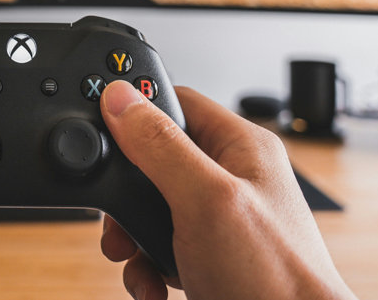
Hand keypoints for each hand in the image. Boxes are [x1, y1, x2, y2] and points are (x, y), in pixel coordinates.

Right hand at [98, 81, 356, 299]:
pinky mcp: (209, 254)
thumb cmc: (276, 278)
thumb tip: (120, 97)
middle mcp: (232, 177)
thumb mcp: (205, 200)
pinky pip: (160, 247)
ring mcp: (221, 218)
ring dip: (132, 238)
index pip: (176, 102)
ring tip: (133, 259)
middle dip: (126, 194)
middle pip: (153, 159)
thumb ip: (160, 146)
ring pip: (151, 208)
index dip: (134, 113)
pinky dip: (146, 268)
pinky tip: (152, 284)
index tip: (101, 132)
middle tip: (117, 220)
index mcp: (241, 146)